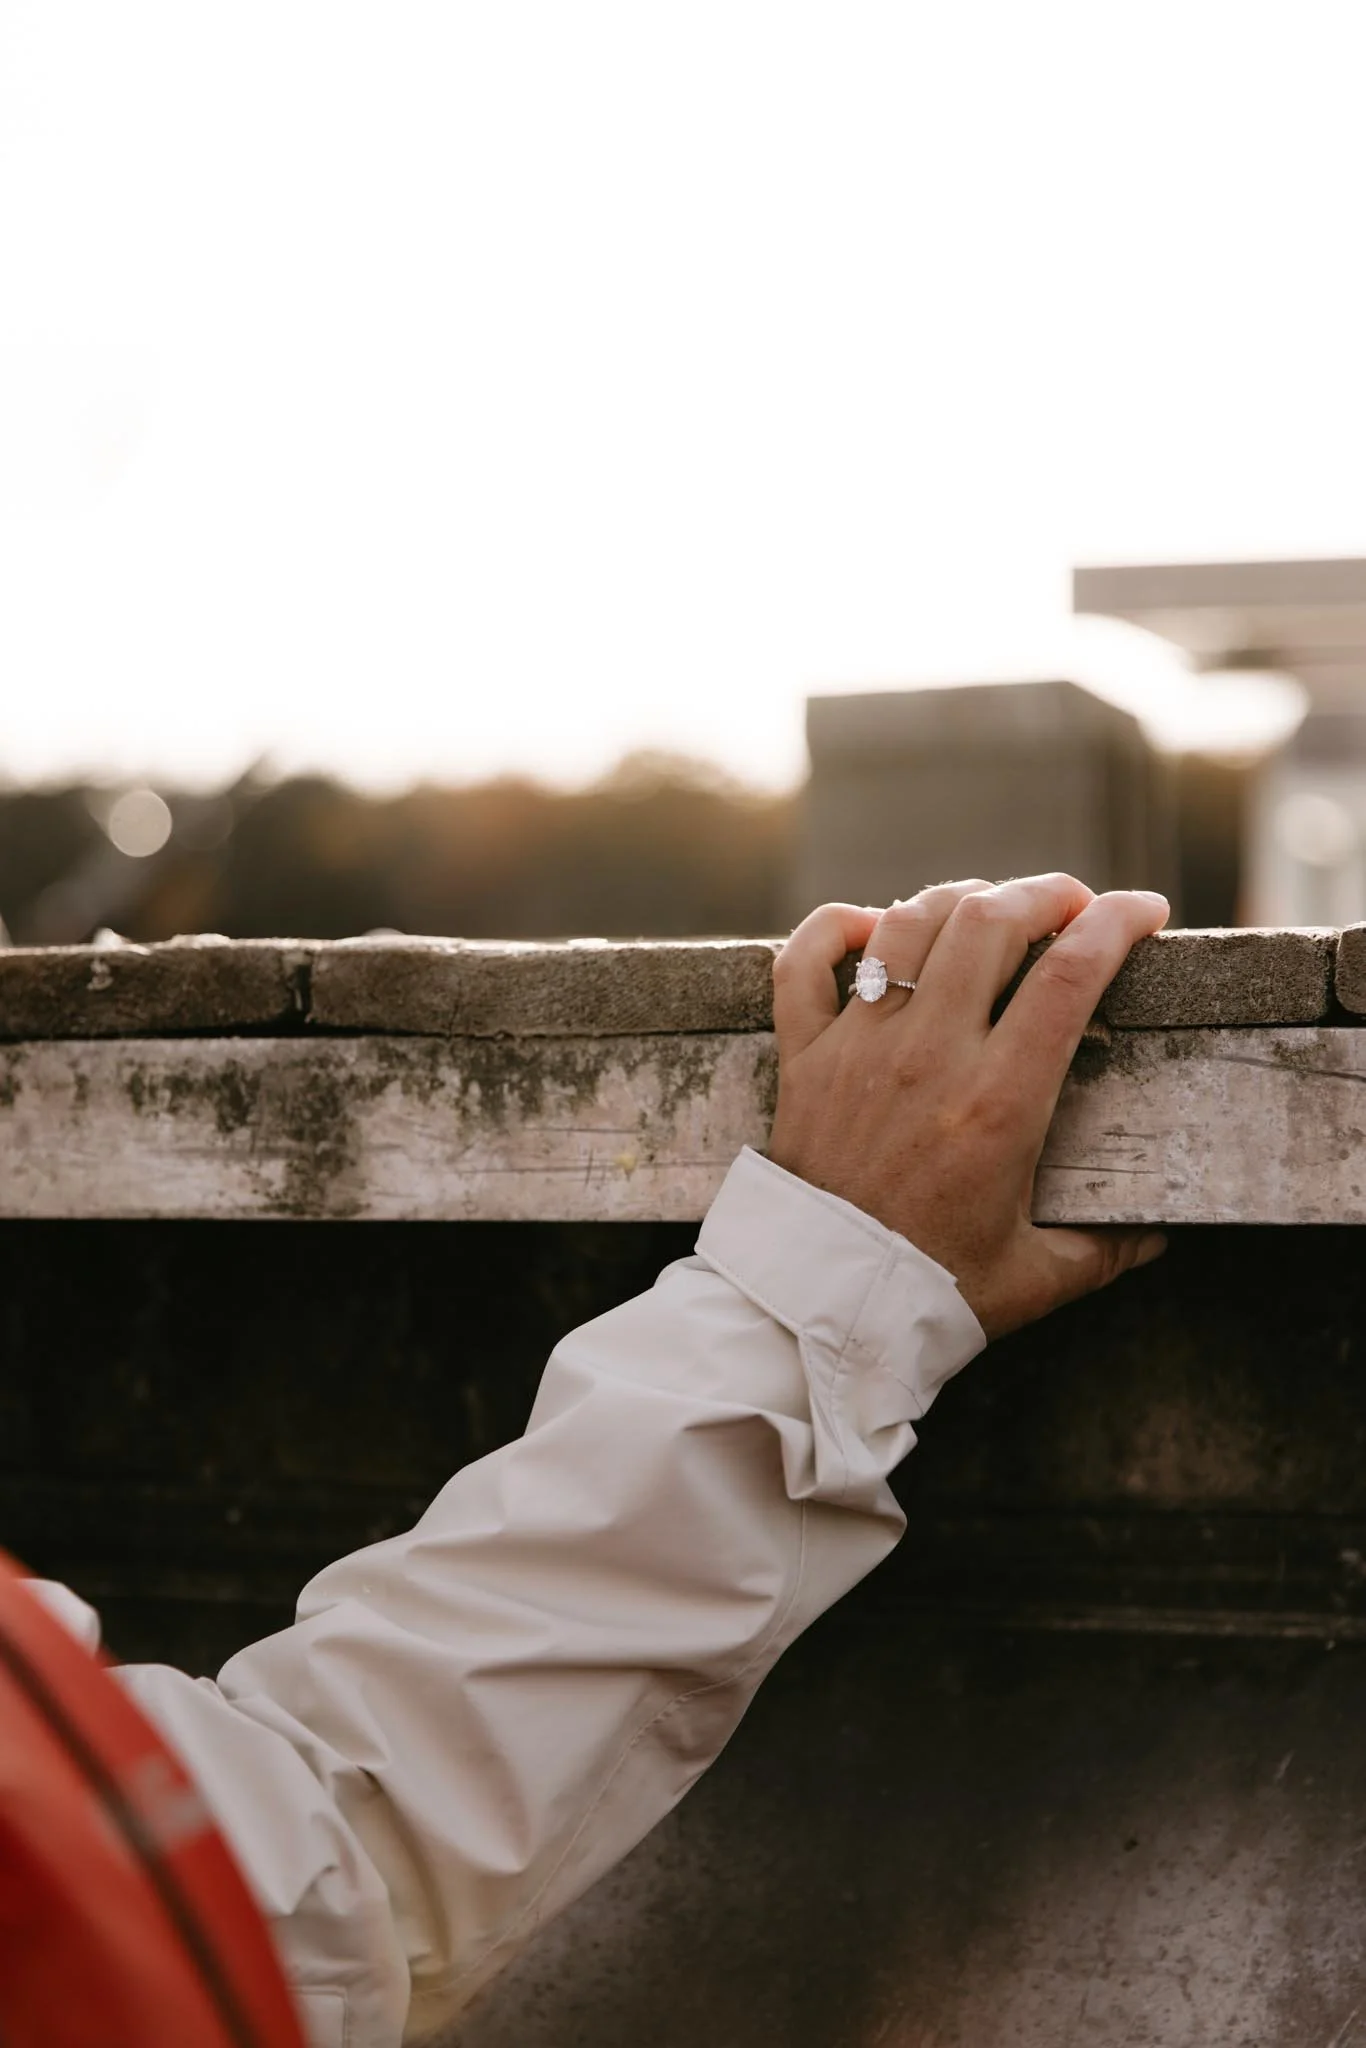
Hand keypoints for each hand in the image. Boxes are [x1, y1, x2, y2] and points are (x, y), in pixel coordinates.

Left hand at [766, 874, 1170, 1340]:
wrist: (817, 1312)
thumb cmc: (930, 1295)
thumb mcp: (1038, 1278)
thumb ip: (1108, 1248)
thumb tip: (1159, 1234)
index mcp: (998, 1103)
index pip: (1070, 976)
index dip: (1117, 924)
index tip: (1145, 910)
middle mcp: (927, 1057)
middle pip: (990, 922)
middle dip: (1045, 893)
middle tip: (1073, 903)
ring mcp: (858, 1049)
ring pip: (908, 924)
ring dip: (958, 899)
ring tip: (992, 909)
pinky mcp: (803, 1058)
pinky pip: (802, 961)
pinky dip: (836, 927)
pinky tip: (872, 926)